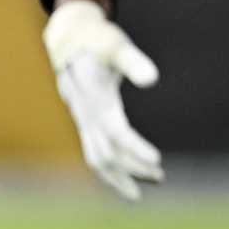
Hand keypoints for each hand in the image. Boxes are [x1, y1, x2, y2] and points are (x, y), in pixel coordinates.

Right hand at [43, 0, 163, 200]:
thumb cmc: (97, 40)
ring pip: (96, 158)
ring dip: (119, 176)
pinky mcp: (84, 123)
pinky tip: (127, 175)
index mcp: (93, 98)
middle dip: (132, 168)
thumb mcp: (116, 45)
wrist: (68, 41)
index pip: (115, 132)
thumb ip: (133, 62)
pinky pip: (94, 153)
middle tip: (160, 177)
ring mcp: (82, 121)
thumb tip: (153, 80)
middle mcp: (85, 114)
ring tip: (144, 187)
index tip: (157, 161)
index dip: (135, 149)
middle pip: (106, 152)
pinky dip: (110, 169)